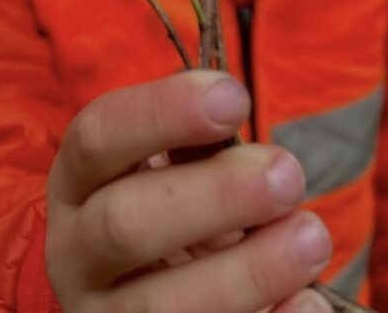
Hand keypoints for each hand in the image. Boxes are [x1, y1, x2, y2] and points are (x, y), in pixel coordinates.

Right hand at [46, 70, 332, 312]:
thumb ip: (195, 144)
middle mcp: (76, 255)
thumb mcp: (166, 167)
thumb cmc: (170, 207)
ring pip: (162, 307)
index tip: (236, 96)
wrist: (139, 295)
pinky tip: (308, 301)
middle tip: (288, 174)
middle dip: (215, 196)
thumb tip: (242, 126)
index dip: (163, 111)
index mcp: (77, 183)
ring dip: (248, 271)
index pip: (97, 136)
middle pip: (125, 224)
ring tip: (311, 236)